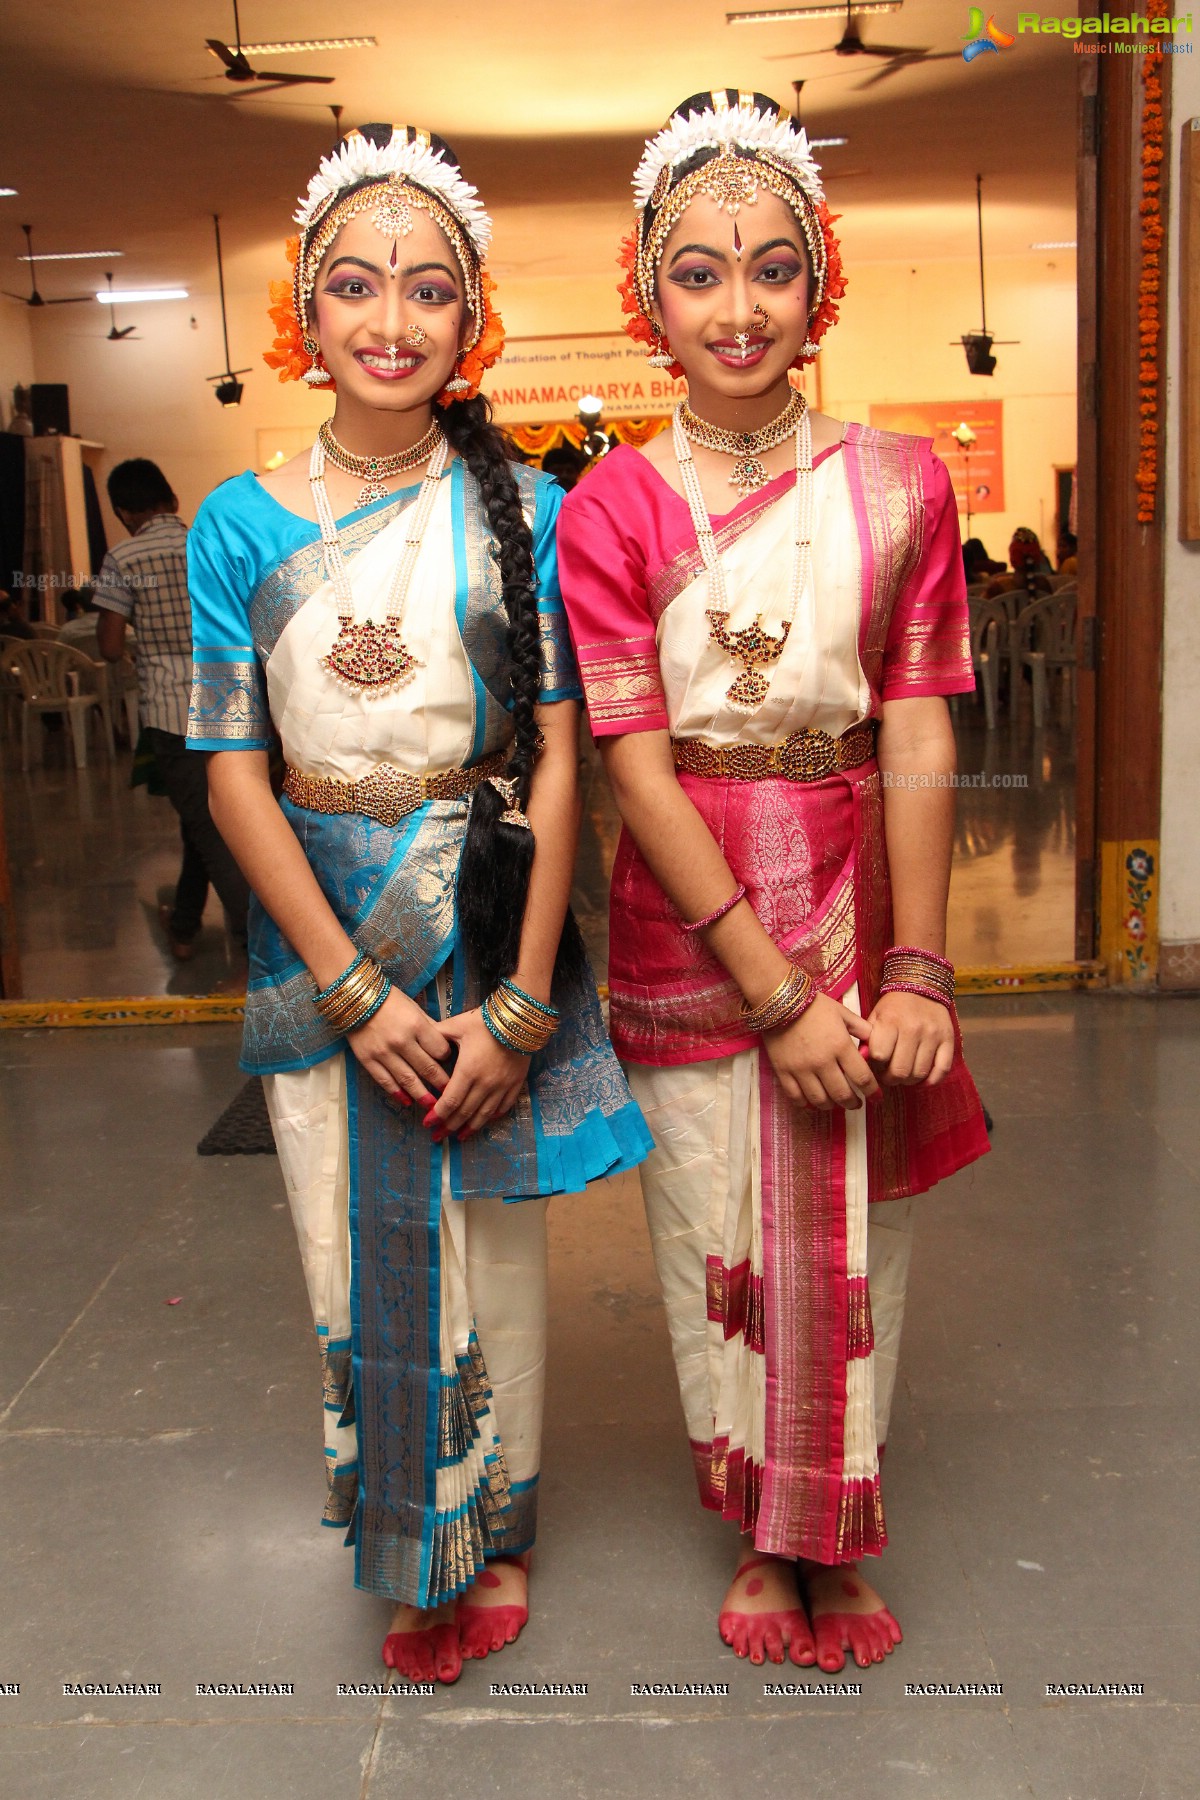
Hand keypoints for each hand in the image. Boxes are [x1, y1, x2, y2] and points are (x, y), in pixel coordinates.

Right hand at [346, 987, 451, 1104]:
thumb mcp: (414, 1008)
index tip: (449, 1064)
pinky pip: (385, 1081)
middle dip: (440, 1083)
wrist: (354, 998)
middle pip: (427, 1068)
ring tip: (433, 1106)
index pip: (439, 1050)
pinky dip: (397, 1093)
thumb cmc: (389, 1001)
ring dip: (421, 1095)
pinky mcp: (368, 1060)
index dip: (447, 1059)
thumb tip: (443, 1046)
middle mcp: (401, 1041)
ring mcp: (383, 1052)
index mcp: (416, 1025)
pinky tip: (406, 1101)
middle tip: (450, 1095)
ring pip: (408, 1079)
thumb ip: (428, 1027)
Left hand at [422, 1009, 529, 1140]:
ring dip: (470, 1128)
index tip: (427, 1123)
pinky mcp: (515, 1083)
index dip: (437, 1115)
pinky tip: (484, 1121)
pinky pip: (503, 1107)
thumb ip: (437, 1036)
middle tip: (437, 1136)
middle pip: (464, 1113)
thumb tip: (420, 1043)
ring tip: (459, 1137)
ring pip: (483, 1115)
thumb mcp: (456, 1025)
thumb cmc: (485, 1021)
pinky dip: (492, 1117)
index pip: (449, 1102)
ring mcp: (502, 1086)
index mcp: (467, 1072)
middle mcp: (485, 1084)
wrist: (520, 1018)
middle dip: (448, 1127)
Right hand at [762, 992, 879, 1110]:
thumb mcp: (843, 1012)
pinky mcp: (783, 1071)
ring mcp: (801, 1069)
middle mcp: (823, 1062)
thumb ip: (861, 1028)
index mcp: (840, 1046)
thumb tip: (874, 1043)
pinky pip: (796, 1097)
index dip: (872, 1092)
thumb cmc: (814, 1005)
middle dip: (853, 1103)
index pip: (862, 1077)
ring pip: (820, 1100)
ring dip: (831, 1105)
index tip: (876, 1098)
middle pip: (842, 1094)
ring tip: (835, 1103)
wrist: (780, 1000)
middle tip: (857, 1104)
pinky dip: (806, 1104)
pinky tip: (812, 1102)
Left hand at [865, 991, 954, 1086]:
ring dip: (909, 1081)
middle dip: (891, 1079)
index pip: (879, 1056)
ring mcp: (933, 1035)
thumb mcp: (875, 1016)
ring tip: (904, 1075)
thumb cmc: (894, 1007)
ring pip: (920, 1073)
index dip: (876, 1065)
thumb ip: (868, 1039)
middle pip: (900, 1070)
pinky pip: (942, 1069)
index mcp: (890, 1022)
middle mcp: (913, 1029)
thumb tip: (863, 1063)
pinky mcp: (948, 1040)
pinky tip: (923, 1079)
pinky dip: (932, 1081)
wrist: (921, 987)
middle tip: (889, 1076)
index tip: (877, 1065)